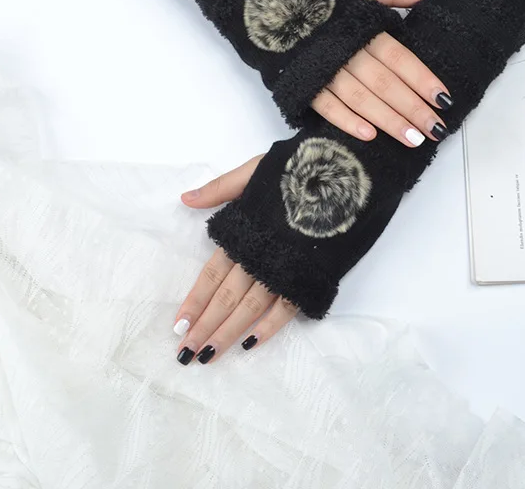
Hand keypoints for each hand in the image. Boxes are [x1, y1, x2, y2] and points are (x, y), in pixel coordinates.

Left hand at [174, 156, 298, 364]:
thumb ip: (221, 188)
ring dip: (229, 333)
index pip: (211, 273)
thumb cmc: (299, 169)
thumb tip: (185, 200)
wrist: (346, 174)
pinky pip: (288, 306)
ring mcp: (286, 266)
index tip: (178, 326)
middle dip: (205, 326)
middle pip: (227, 297)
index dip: (194, 300)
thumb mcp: (255, 170)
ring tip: (209, 356)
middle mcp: (261, 253)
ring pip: (251, 307)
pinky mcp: (310, 274)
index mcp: (244, 231)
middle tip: (186, 354)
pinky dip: (270, 327)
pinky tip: (253, 344)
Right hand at [313, 0, 451, 147]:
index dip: (422, 79)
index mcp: (363, 28)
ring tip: (412, 139)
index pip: (399, 58)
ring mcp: (324, 69)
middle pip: (385, 83)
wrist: (269, 1)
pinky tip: (368, 136)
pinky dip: (346, 121)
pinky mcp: (303, 83)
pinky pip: (326, 106)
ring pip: (360, 98)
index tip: (444, 98)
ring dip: (387, 120)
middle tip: (436, 128)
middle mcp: (346, 50)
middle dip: (412, 108)